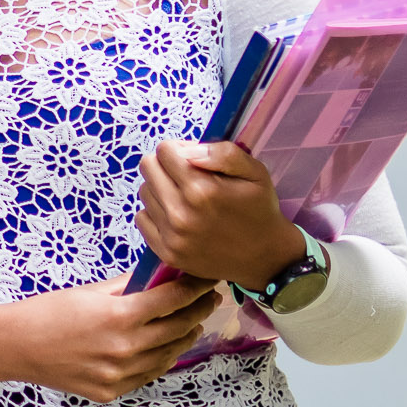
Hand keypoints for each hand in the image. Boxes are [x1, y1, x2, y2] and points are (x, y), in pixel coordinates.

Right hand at [0, 275, 221, 401]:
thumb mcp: (89, 292)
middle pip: (178, 328)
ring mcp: (120, 374)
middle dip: (198, 311)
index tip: (207, 279)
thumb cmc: (48, 312)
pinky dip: (162, 358)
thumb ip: (127, 286)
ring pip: (169, 355)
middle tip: (209, 300)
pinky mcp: (112, 391)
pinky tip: (165, 346)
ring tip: (191, 323)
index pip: (172, 300)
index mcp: (119, 316)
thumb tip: (158, 275)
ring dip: (184, 336)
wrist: (15, 346)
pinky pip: (149, 374)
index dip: (195, 288)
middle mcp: (125, 348)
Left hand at [136, 140, 304, 291]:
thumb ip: (223, 154)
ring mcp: (172, 236)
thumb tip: (186, 151)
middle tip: (187, 177)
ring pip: (144, 191)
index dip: (180, 149)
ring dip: (161, 189)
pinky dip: (156, 213)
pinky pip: (142, 218)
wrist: (265, 257)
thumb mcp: (255, 173)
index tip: (194, 161)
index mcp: (202, 190)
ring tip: (186, 198)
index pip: (164, 150)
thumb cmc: (259, 209)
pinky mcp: (166, 253)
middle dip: (166, 166)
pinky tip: (177, 216)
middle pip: (148, 167)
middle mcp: (181, 214)